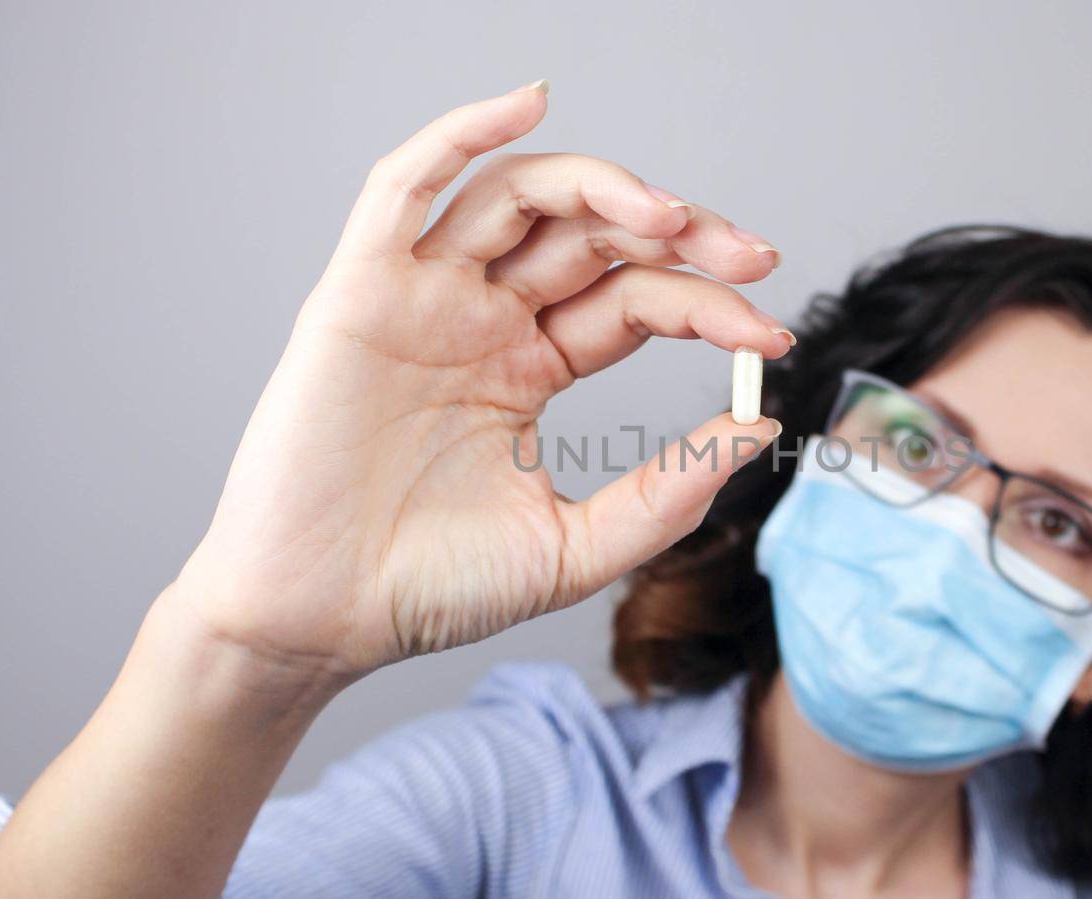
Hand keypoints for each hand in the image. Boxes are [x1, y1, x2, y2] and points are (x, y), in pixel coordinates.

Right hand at [168, 81, 789, 684]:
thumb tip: (760, 425)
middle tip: (752, 256)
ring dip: (600, 186)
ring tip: (668, 214)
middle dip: (679, 234)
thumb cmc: (431, 587)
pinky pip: (401, 188)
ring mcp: (423, 298)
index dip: (708, 307)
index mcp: (531, 366)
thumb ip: (667, 491)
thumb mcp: (575, 546)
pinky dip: (459, 133)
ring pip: (517, 197)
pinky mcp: (360, 291)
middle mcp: (482, 318)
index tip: (770, 337)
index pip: (636, 302)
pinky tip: (527, 100)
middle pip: (593, 237)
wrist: (321, 621)